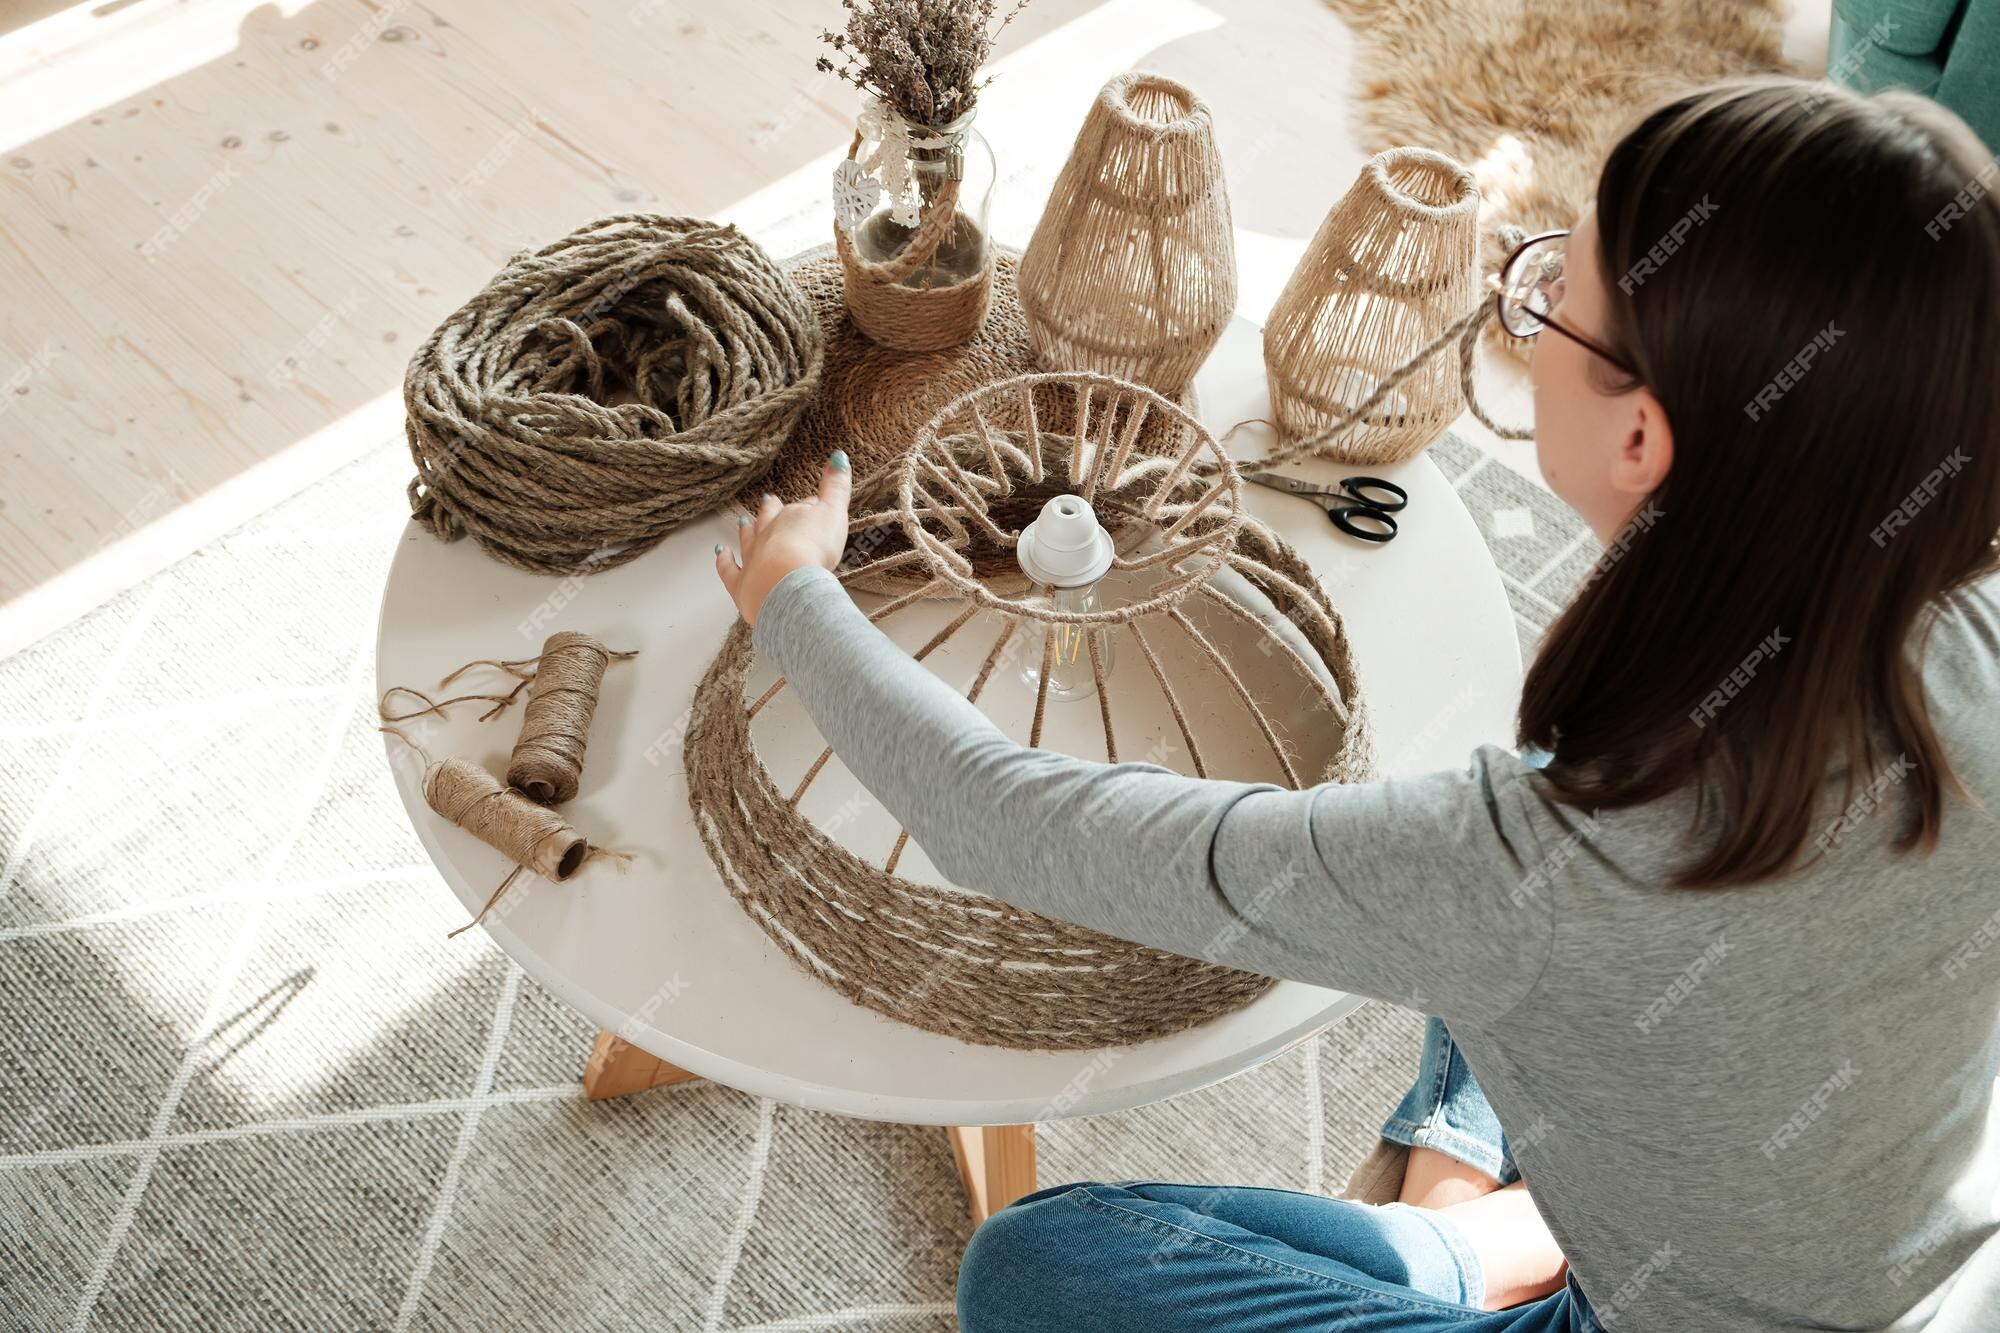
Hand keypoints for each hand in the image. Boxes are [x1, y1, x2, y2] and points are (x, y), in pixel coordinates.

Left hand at [714, 451, 851, 626]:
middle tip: (767, 500)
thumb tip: (838, 456)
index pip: (801, 508)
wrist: (788, 581)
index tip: (813, 504)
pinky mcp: (742, 584)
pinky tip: (720, 553)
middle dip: (769, 510)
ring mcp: (752, 558)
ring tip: (743, 521)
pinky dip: (723, 562)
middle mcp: (768, 535)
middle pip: (769, 519)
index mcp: (791, 518)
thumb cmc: (813, 548)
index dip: (808, 507)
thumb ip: (836, 486)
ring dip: (747, 530)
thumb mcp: (833, 513)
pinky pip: (729, 570)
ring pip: (748, 540)